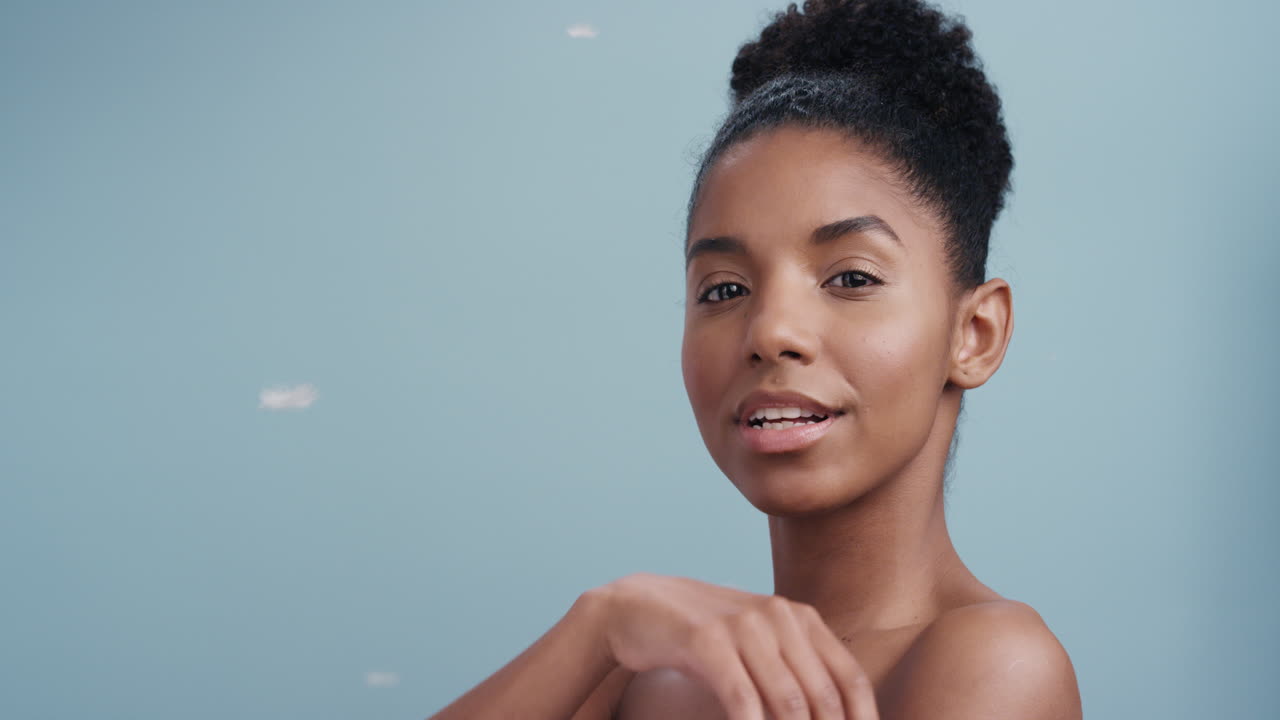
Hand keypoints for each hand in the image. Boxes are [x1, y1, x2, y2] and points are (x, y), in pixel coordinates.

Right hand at [597, 572, 878, 719]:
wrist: (640, 606)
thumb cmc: (707, 637)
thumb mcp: (759, 642)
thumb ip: (795, 669)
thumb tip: (833, 714)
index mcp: (800, 617)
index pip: (850, 678)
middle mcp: (778, 616)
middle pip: (823, 696)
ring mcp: (742, 625)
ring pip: (788, 701)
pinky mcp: (705, 639)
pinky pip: (741, 698)